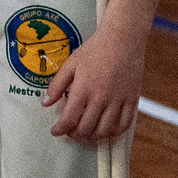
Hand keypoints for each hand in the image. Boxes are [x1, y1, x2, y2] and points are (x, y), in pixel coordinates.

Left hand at [43, 19, 144, 142]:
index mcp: (82, 90)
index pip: (69, 119)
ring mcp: (118, 101)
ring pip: (105, 129)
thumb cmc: (94, 50)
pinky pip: (125, 124)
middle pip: (87, 127)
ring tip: (86, 134)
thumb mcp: (70, 64)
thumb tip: (45, 103)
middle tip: (70, 133)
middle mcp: (100, 99)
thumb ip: (57, 85)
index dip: (60, 129)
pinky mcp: (132, 100)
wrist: (121, 41)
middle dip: (76, 134)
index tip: (55, 132)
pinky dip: (116, 132)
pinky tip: (108, 131)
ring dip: (94, 136)